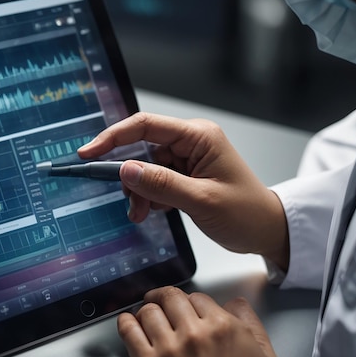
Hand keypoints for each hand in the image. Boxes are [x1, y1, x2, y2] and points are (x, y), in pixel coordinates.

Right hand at [79, 112, 288, 267]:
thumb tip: (126, 170)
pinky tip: (155, 211)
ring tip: (143, 213)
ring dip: (140, 192)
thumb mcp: (201, 200)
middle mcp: (191, 142)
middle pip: (142, 149)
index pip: (146, 126)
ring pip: (146, 168)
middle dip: (130, 176)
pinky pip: (155, 180)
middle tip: (126, 201)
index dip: (114, 137)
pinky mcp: (185, 175)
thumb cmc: (246, 212)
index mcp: (199, 136)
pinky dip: (149, 197)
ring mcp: (188, 159)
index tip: (89, 152)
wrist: (266, 230)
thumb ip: (161, 184)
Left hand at [117, 286, 285, 356]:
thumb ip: (253, 326)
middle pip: (171, 297)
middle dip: (165, 297)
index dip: (192, 301)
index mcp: (223, 327)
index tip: (187, 307)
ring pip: (149, 311)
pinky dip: (126, 322)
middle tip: (160, 300)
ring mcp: (169, 348)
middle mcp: (194, 333)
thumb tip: (236, 305)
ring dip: (147, 310)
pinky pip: (129, 332)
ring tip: (145, 315)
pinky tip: (128, 322)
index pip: (198, 297)